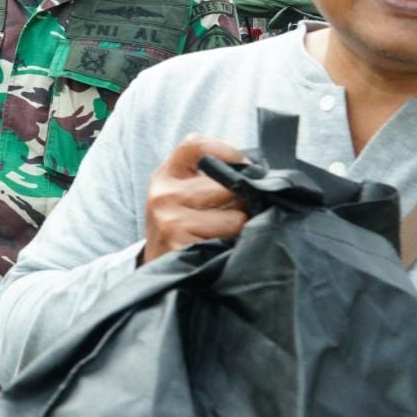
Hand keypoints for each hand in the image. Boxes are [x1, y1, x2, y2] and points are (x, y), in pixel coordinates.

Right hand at [141, 134, 254, 264]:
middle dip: (242, 201)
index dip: (227, 151)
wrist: (159, 272)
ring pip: (236, 217)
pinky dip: (233, 247)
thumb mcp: (183, 197)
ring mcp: (169, 221)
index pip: (195, 144)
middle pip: (227, 185)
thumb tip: (258, 176)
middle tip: (237, 214)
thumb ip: (209, 180)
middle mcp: (163, 194)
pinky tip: (219, 251)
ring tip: (225, 236)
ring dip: (240, 229)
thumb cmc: (180, 229)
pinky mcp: (181, 246)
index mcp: (166, 176)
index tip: (246, 166)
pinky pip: (230, 241)